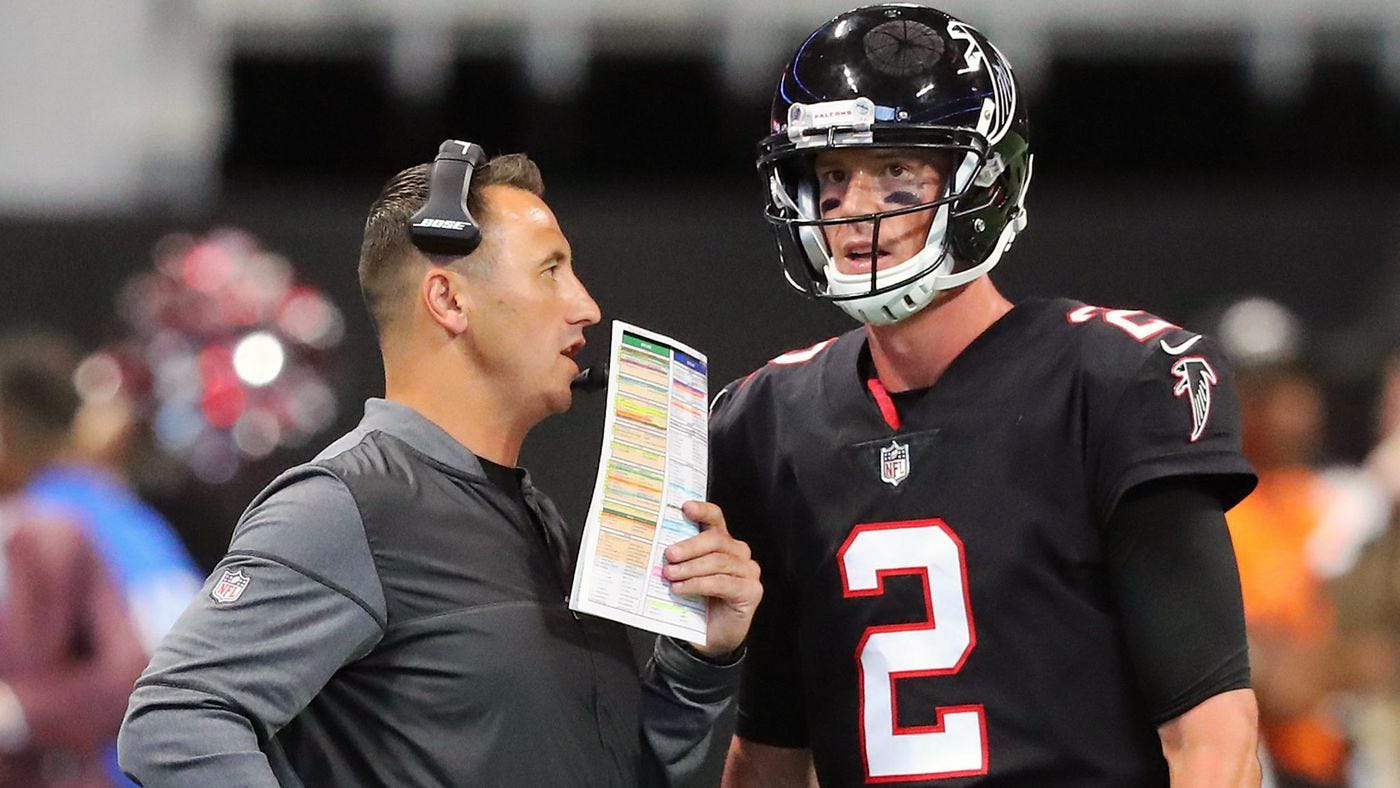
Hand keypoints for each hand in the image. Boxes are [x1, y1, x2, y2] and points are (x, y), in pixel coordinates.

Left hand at [663, 501, 762, 657]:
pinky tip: (681, 589)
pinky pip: (722, 582)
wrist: (711, 638)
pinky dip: (698, 584)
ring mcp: (748, 571)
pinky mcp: (751, 590)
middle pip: (716, 540)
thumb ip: (679, 561)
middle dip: (690, 546)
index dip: (702, 511)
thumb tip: (655, 550)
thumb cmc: (698, 603)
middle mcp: (739, 553)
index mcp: (723, 543)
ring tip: (670, 576)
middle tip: (669, 555)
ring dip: (690, 568)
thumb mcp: (686, 576)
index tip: (685, 507)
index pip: (716, 519)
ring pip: (718, 561)